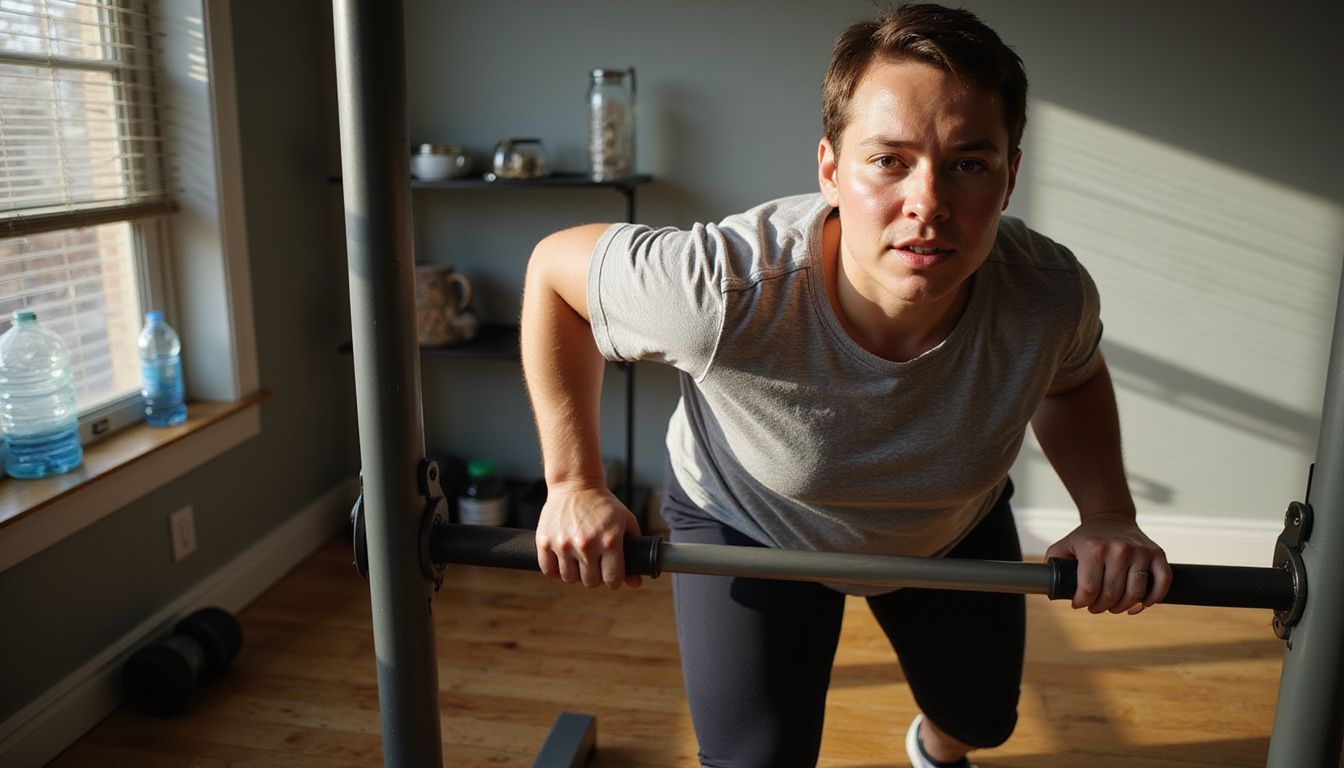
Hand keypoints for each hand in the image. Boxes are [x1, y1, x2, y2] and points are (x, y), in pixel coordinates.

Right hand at [535, 479, 642, 588]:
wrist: (575, 484)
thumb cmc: (603, 505)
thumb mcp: (626, 522)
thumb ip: (634, 552)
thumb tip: (635, 583)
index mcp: (609, 541)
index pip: (612, 580)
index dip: (613, 579)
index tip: (610, 573)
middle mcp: (586, 545)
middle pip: (591, 582)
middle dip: (594, 575)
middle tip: (594, 563)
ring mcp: (564, 544)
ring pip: (569, 578)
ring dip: (575, 572)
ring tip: (578, 558)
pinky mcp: (545, 541)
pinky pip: (549, 571)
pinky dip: (555, 569)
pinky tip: (563, 559)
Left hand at [1045, 512, 1170, 613]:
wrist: (1111, 518)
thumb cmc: (1086, 538)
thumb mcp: (1064, 545)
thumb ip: (1052, 564)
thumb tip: (1048, 586)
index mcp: (1093, 548)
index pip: (1089, 589)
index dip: (1082, 603)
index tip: (1079, 604)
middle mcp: (1118, 549)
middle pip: (1112, 594)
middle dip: (1101, 607)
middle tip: (1096, 607)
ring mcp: (1140, 552)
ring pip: (1136, 593)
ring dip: (1124, 607)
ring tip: (1114, 607)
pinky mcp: (1158, 554)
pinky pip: (1162, 583)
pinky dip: (1152, 599)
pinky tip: (1140, 604)